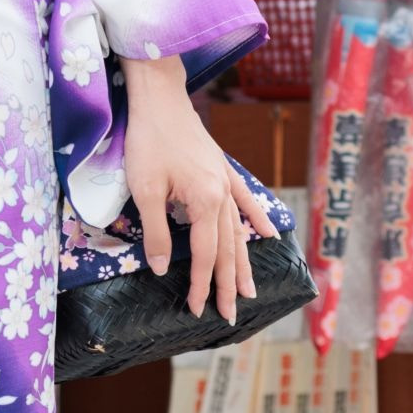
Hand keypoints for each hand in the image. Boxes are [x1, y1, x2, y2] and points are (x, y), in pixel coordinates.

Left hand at [121, 52, 278, 322]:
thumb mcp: (144, 190)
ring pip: (238, 230)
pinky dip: (256, 218)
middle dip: (227, 284)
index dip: (199, 284)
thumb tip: (160, 268)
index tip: (195, 310)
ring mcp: (225, 181)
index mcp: (205, 202)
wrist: (160, 98)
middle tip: (232, 314)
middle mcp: (222, 195)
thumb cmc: (149, 141)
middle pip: (226, 249)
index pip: (203, 254)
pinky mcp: (222, 169)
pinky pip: (244, 200)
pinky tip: (268, 235)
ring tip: (250, 288)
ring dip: (243, 261)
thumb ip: (155, 232)